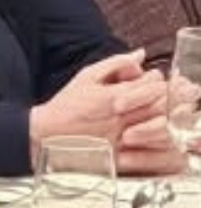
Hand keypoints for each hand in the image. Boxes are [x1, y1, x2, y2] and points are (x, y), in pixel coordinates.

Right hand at [29, 53, 175, 168]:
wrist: (46, 134)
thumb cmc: (65, 106)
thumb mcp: (87, 76)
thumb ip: (117, 63)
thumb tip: (140, 54)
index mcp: (115, 96)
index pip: (153, 81)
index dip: (152, 77)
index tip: (142, 80)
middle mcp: (121, 118)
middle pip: (161, 102)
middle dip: (157, 95)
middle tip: (147, 95)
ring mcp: (122, 137)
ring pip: (159, 123)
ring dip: (156, 114)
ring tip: (143, 111)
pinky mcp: (120, 153)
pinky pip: (148, 143)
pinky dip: (150, 133)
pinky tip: (139, 128)